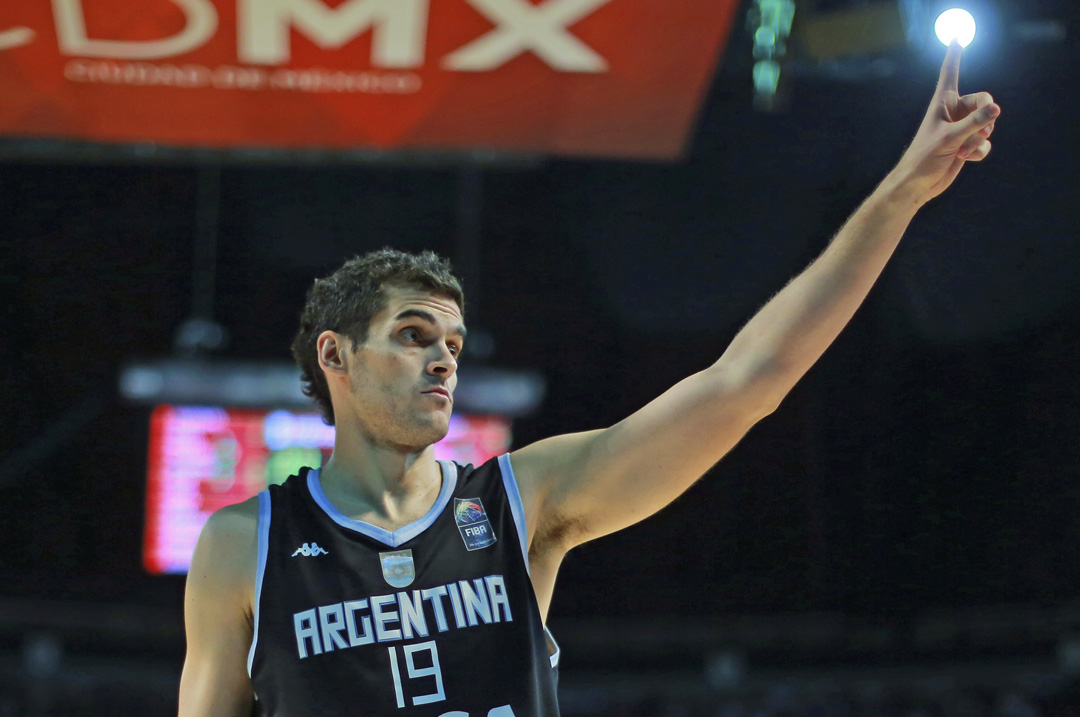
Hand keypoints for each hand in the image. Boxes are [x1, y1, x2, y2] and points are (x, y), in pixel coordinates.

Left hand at [890, 40, 1000, 205]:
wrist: (918, 184)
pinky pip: (985, 143)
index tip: (956, 35)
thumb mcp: (950, 138)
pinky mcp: (967, 144)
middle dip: (986, 116)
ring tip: (962, 149)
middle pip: (984, 101)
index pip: (950, 73)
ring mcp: (962, 128)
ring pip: (988, 124)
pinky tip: (964, 159)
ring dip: (979, 138)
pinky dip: (978, 151)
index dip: (954, 55)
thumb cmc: (924, 157)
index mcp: (942, 103)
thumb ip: (974, 122)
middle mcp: (953, 112)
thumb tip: (997, 108)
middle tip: (981, 128)